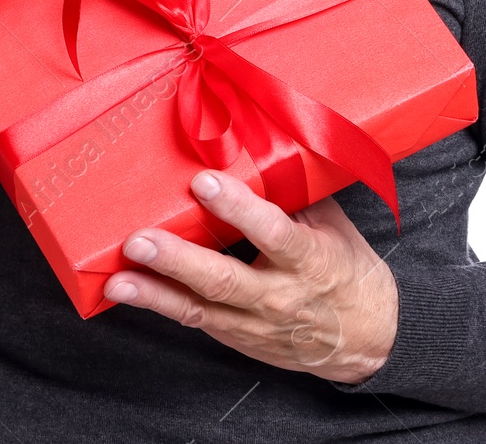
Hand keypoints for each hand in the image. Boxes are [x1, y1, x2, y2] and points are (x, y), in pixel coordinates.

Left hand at [103, 170, 397, 383]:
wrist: (366, 340)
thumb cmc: (347, 270)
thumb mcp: (332, 227)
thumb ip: (294, 194)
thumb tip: (256, 145)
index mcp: (309, 260)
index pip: (272, 233)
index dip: (238, 208)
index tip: (204, 181)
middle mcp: (279, 296)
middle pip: (224, 279)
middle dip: (179, 259)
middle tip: (140, 240)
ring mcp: (255, 323)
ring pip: (200, 308)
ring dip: (155, 293)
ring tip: (118, 278)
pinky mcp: (237, 336)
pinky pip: (194, 319)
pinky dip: (160, 305)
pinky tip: (127, 292)